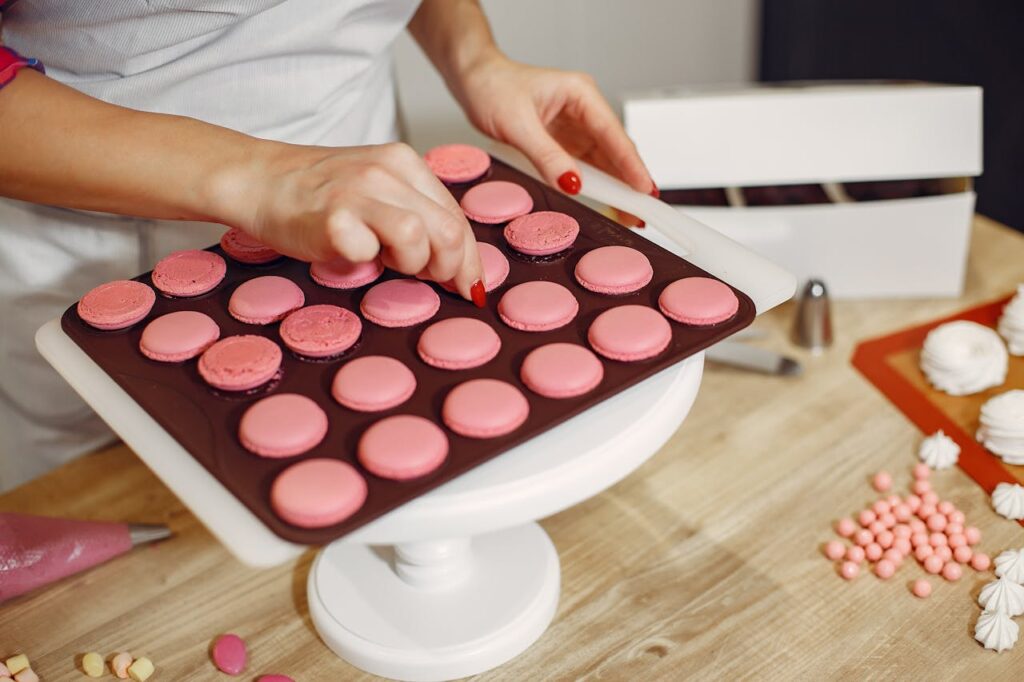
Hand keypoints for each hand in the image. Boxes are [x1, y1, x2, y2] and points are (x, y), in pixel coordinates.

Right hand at [226, 141, 484, 303]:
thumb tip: (457, 264)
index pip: (457, 217)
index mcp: (405, 163)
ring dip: (409, 265)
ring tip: (385, 261)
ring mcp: (358, 193)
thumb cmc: (320, 195)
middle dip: (450, 268)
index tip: (471, 286)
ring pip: (419, 240)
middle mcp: (387, 172)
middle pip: (449, 231)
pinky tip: (350, 254)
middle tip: (430, 280)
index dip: (471, 259)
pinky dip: (365, 264)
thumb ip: (417, 215)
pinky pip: (369, 254)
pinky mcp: (332, 219)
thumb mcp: (378, 191)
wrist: (260, 180)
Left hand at [453, 55, 655, 196]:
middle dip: (629, 182)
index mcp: (581, 94)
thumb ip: (546, 156)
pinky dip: (594, 186)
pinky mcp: (564, 142)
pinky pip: (585, 167)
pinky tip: (606, 204)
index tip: (645, 190)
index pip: (613, 134)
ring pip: (604, 162)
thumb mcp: (517, 125)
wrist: (473, 80)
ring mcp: (576, 127)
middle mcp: (584, 109)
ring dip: (614, 189)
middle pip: (615, 151)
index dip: (632, 165)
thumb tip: (573, 184)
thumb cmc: (492, 88)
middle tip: (643, 213)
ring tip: (630, 216)